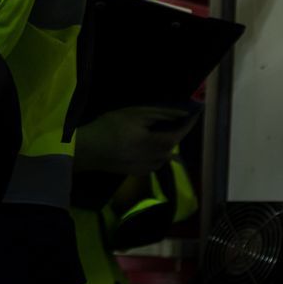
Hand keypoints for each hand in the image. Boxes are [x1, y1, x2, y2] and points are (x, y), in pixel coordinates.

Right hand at [73, 103, 200, 178]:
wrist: (85, 150)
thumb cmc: (110, 127)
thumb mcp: (136, 114)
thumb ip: (162, 113)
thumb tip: (185, 112)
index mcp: (156, 146)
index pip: (180, 134)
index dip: (190, 123)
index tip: (196, 110)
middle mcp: (154, 161)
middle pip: (173, 146)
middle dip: (177, 131)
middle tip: (178, 116)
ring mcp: (145, 169)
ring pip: (165, 156)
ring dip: (167, 142)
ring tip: (163, 128)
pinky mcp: (135, 173)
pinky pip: (155, 162)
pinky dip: (157, 152)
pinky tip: (149, 143)